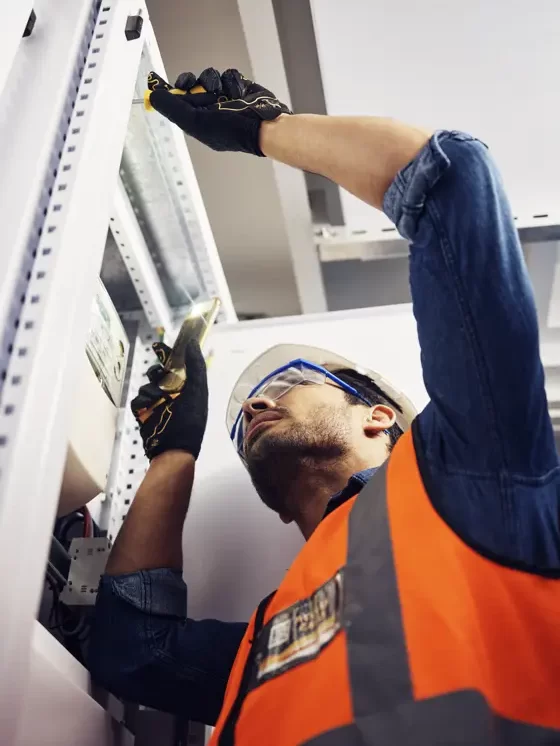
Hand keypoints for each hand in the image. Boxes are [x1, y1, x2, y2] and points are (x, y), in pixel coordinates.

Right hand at [131, 339, 207, 460]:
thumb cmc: (190, 422)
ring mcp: (157, 404)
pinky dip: (142, 401)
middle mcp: (173, 395)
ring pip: (147, 386)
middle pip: (158, 373)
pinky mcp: (144, 413)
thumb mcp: (197, 391)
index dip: (169, 354)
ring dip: (151, 390)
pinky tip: (149, 407)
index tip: (159, 346)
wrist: (173, 450)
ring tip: (158, 400)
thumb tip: (193, 343)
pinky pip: (138, 399)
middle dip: (156, 371)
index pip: (178, 365)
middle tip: (158, 374)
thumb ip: (195, 366)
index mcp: (189, 388)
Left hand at [147, 68, 290, 155]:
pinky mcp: (238, 88)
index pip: (176, 101)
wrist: (264, 127)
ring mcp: (224, 98)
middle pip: (190, 84)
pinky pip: (227, 74)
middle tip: (199, 87)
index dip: (170, 89)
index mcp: (197, 122)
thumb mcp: (195, 121)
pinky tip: (238, 92)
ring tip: (225, 94)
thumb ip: (173, 108)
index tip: (164, 80)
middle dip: (194, 83)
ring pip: (209, 77)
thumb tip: (153, 97)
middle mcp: (208, 109)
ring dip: (215, 82)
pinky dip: (232, 81)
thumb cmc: (232, 131)